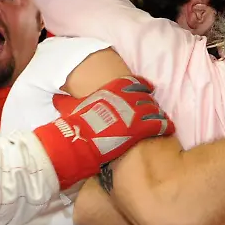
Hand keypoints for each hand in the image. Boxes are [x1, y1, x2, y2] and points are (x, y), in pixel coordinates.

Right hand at [32, 76, 174, 188]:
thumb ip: (66, 102)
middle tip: (151, 108)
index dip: (140, 86)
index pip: (133, 82)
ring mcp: (137, 111)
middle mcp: (128, 97)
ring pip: (154, 109)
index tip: (145, 89)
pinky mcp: (142, 128)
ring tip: (159, 119)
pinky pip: (160, 124)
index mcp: (113, 89)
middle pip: (146, 97)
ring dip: (156, 114)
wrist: (82, 141)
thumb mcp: (70, 109)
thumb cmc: (76, 125)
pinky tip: (168, 128)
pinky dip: (165, 126)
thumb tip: (56, 99)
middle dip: (149, 102)